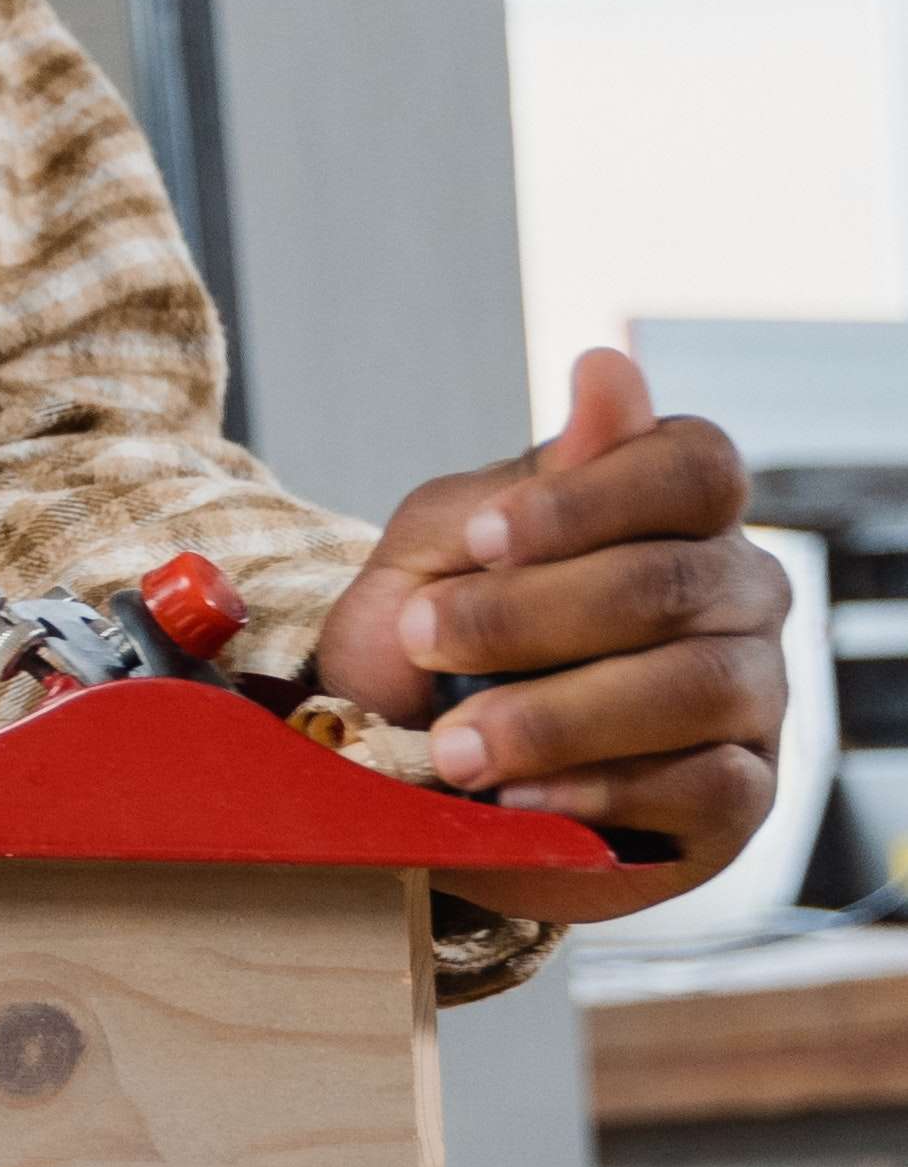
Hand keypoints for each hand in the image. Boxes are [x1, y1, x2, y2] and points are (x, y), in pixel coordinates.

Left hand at [313, 346, 784, 901]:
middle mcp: (737, 592)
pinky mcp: (742, 799)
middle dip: (530, 617)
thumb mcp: (437, 554)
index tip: (483, 539)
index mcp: (677, 511)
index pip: (694, 465)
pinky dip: (599, 789)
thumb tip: (609, 367)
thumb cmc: (436, 648)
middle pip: (673, 581)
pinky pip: (705, 787)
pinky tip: (518, 798)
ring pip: (696, 686)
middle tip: (425, 643)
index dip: (592, 498)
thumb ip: (517, 479)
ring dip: (557, 716)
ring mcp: (753, 695)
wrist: (414, 778)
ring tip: (455, 746)